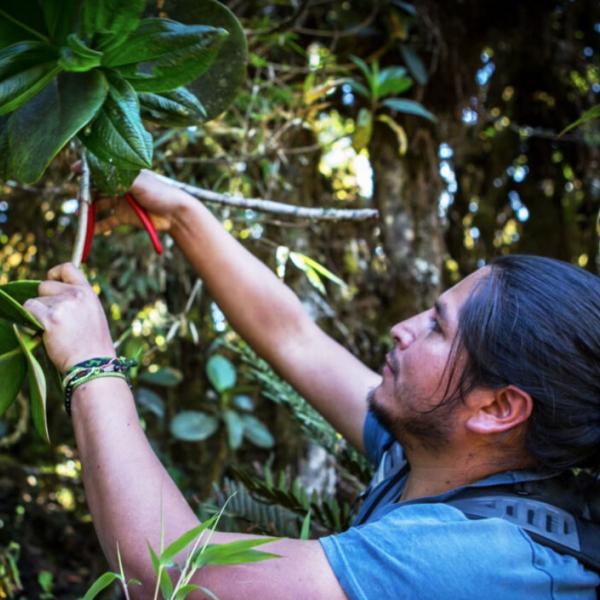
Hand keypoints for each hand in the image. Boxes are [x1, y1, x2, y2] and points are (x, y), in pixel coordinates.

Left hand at [24, 264, 115, 371]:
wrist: (93, 363)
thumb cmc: (93, 345)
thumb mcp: (93, 314)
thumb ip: (78, 301)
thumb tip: (55, 294)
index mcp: (88, 293)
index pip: (68, 268)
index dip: (55, 274)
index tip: (52, 282)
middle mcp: (76, 295)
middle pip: (44, 285)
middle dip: (44, 300)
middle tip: (55, 319)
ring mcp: (62, 306)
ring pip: (35, 301)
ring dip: (39, 315)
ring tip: (55, 332)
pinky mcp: (50, 318)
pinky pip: (29, 310)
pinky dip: (30, 321)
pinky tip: (44, 333)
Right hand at [72, 165, 192, 234]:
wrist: (176, 214)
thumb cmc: (160, 193)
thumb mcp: (139, 182)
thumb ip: (120, 177)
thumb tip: (99, 169)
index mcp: (124, 173)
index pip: (101, 169)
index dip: (86, 169)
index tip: (73, 169)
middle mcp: (120, 186)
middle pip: (96, 188)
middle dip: (85, 193)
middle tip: (77, 198)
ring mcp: (121, 202)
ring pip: (99, 205)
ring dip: (88, 210)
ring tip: (79, 215)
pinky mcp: (125, 217)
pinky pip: (108, 221)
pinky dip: (98, 226)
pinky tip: (89, 231)